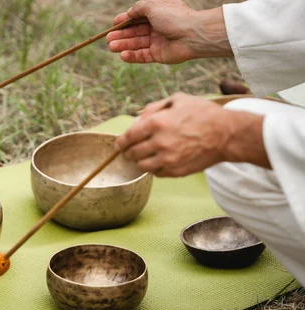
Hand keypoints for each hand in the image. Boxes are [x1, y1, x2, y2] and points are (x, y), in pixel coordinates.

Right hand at [106, 0, 230, 63]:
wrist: (193, 35)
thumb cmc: (174, 17)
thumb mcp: (153, 6)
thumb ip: (139, 8)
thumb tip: (129, 12)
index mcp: (157, 13)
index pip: (138, 17)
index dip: (125, 20)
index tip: (113, 24)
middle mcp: (157, 27)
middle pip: (135, 32)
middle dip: (121, 35)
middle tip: (108, 39)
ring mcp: (158, 41)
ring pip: (137, 44)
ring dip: (124, 45)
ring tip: (111, 47)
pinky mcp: (159, 55)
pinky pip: (143, 56)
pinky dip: (132, 56)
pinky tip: (123, 55)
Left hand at [114, 93, 268, 176]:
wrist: (227, 134)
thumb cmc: (203, 113)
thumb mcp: (178, 100)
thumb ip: (153, 108)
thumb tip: (137, 119)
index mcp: (156, 123)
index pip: (128, 137)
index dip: (121, 142)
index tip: (119, 144)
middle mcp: (159, 142)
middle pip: (132, 153)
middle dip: (128, 152)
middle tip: (129, 151)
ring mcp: (167, 159)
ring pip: (142, 166)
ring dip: (140, 161)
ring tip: (143, 157)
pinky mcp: (176, 171)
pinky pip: (157, 173)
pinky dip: (155, 168)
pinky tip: (159, 161)